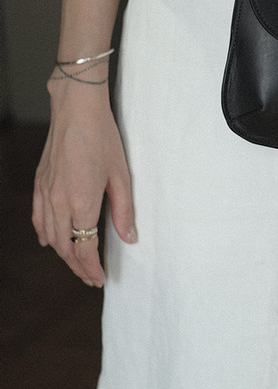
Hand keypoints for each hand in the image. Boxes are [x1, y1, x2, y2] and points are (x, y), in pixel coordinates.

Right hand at [32, 80, 135, 286]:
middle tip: (92, 278)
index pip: (84, 248)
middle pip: (65, 247)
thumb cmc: (102, 138)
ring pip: (50, 236)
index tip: (101, 278)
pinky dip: (44, 234)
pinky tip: (49, 242)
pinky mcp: (40, 184)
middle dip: (79, 267)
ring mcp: (46, 193)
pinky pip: (38, 218)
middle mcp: (59, 202)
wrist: (76, 110)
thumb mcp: (121, 175)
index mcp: (82, 201)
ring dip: (63, 254)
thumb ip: (123, 210)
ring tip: (77, 264)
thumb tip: (129, 238)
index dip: (92, 267)